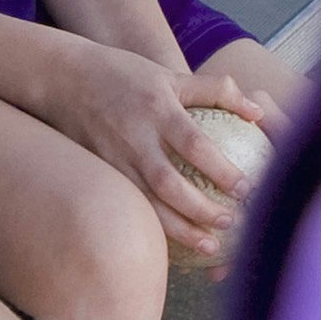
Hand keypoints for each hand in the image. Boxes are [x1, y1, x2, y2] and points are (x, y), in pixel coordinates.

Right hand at [36, 32, 240, 269]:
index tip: (245, 188)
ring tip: (210, 245)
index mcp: (157, 109)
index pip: (194, 144)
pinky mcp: (99, 173)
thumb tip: (259, 113)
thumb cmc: (124, 75)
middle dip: (201, 209)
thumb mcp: (169, 74)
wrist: (61, 79)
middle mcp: (135, 137)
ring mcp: (114, 159)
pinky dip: (153, 227)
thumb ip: (216, 90)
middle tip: (231, 222)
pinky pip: (129, 206)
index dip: (220, 169)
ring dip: (180, 229)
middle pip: (170, 184)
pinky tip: (176, 243)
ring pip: (147, 203)